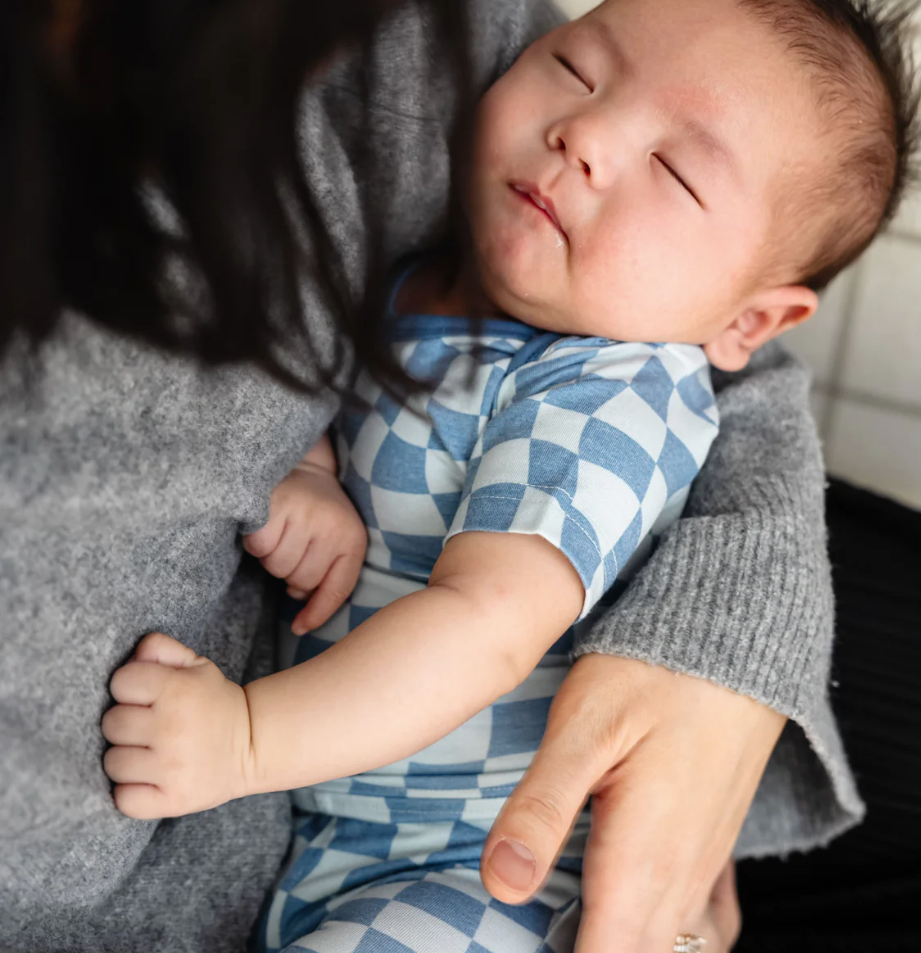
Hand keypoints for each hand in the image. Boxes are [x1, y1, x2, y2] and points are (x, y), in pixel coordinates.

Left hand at [102, 632, 254, 818]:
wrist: (254, 744)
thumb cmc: (217, 703)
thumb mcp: (198, 666)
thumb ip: (163, 650)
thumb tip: (134, 653)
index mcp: (178, 690)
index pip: (121, 682)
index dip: (130, 686)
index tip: (146, 695)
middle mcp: (173, 728)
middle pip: (111, 724)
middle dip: (126, 723)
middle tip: (148, 726)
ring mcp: (172, 768)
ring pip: (113, 762)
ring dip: (126, 758)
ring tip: (148, 753)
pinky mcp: (173, 800)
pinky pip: (124, 799)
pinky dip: (131, 792)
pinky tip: (148, 779)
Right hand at [244, 452, 365, 634]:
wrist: (299, 464)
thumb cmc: (314, 512)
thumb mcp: (333, 541)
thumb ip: (326, 575)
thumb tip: (302, 620)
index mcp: (353, 539)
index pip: (338, 589)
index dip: (318, 613)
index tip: (300, 628)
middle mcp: (333, 527)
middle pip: (301, 582)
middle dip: (290, 573)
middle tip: (290, 547)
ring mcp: (306, 515)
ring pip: (278, 567)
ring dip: (272, 557)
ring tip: (279, 532)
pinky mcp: (277, 506)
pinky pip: (260, 547)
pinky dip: (256, 542)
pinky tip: (265, 524)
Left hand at [480, 654, 782, 951]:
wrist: (735, 639)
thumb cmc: (650, 673)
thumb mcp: (581, 729)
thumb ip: (542, 809)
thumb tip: (500, 885)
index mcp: (639, 860)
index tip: (517, 949)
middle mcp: (678, 877)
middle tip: (534, 933)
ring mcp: (703, 863)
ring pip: (664, 944)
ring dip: (619, 942)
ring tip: (567, 925)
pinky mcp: (712, 842)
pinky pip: (697, 921)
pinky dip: (664, 933)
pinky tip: (632, 911)